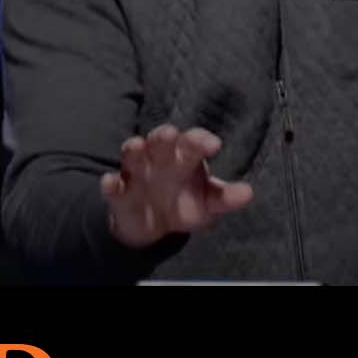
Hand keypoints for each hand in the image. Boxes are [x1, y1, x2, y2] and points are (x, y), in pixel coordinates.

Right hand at [100, 124, 254, 248]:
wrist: (152, 222)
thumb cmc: (185, 201)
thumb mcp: (208, 202)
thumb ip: (225, 197)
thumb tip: (248, 192)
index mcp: (185, 156)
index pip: (193, 141)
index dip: (202, 141)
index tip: (214, 145)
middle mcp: (160, 157)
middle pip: (161, 140)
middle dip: (164, 136)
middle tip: (170, 134)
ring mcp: (137, 172)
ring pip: (133, 153)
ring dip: (134, 149)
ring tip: (136, 146)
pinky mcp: (119, 192)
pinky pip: (112, 185)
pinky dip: (110, 184)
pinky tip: (110, 182)